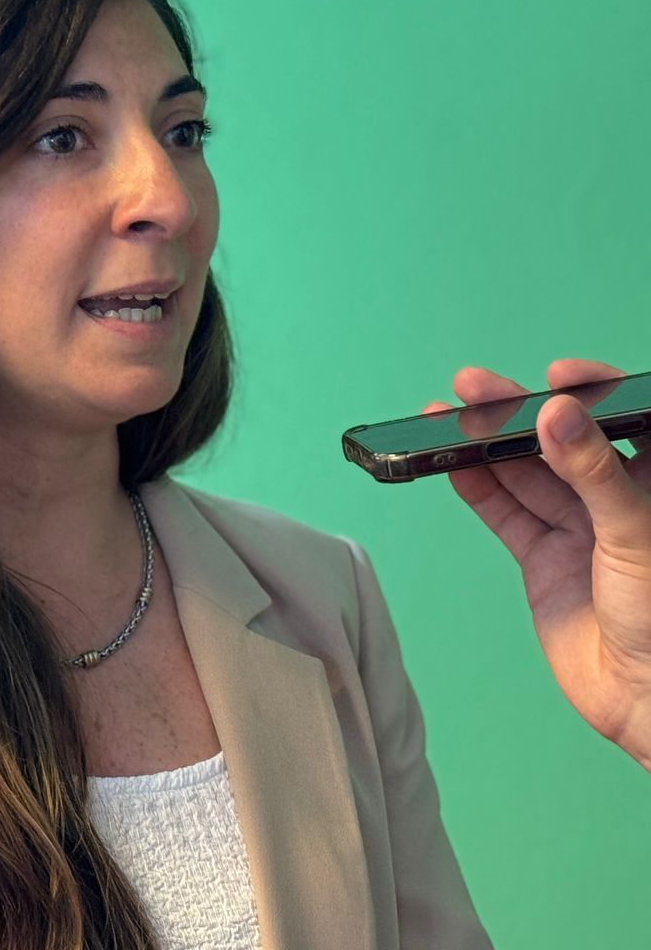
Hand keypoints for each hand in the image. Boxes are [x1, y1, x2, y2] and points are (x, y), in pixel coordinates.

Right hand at [424, 359, 650, 768]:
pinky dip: (479, 490)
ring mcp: (581, 532)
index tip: (558, 377)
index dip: (593, 393)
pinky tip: (453, 464)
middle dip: (518, 414)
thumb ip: (594, 471)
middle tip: (476, 389)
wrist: (648, 701)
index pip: (627, 421)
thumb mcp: (637, 534)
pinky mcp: (547, 563)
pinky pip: (507, 517)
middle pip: (562, 443)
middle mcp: (619, 503)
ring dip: (486, 447)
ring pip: (526, 477)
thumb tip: (556, 415)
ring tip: (447, 418)